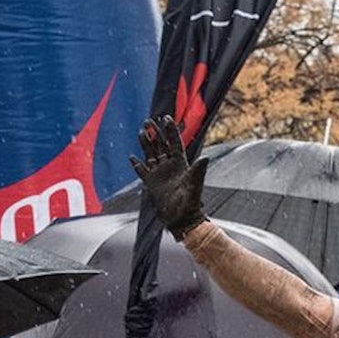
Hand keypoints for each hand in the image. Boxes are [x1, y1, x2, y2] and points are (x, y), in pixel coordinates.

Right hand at [130, 115, 208, 238]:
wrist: (182, 220)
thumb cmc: (190, 204)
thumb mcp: (195, 186)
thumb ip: (198, 171)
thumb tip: (206, 157)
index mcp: (180, 165)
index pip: (174, 143)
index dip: (171, 131)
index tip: (167, 117)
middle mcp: (170, 167)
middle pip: (161, 146)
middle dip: (156, 133)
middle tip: (149, 120)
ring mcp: (160, 174)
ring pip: (151, 154)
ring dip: (146, 143)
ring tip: (141, 130)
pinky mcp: (151, 184)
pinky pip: (142, 171)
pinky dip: (136, 164)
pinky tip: (132, 157)